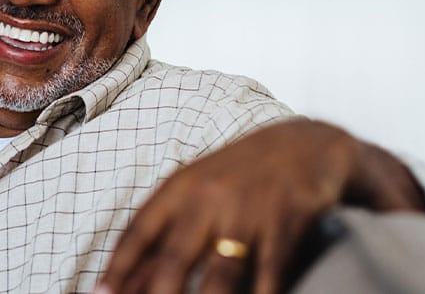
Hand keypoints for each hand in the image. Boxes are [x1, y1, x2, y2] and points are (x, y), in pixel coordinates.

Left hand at [97, 119, 424, 293]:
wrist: (306, 144)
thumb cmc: (240, 175)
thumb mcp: (196, 189)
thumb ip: (164, 231)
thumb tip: (126, 280)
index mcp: (179, 189)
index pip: (138, 233)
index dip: (117, 268)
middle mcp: (208, 200)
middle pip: (173, 260)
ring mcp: (247, 213)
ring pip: (219, 275)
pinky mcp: (286, 225)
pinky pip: (269, 274)